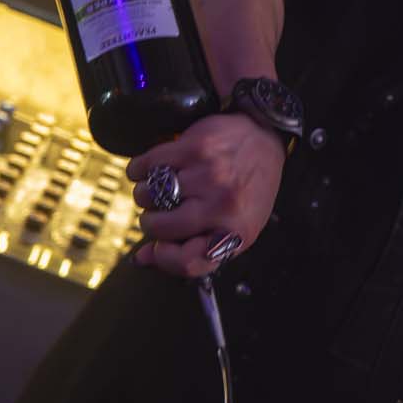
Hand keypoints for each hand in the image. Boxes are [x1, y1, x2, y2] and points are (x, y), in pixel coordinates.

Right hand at [127, 113, 284, 277]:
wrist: (263, 140)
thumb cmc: (245, 190)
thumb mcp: (232, 228)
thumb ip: (191, 249)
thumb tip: (141, 258)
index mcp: (235, 233)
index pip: (188, 262)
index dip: (165, 258)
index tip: (161, 246)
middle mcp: (223, 206)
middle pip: (159, 228)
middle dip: (152, 221)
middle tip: (163, 211)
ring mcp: (209, 175)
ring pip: (147, 196)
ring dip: (145, 195)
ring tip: (158, 189)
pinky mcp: (195, 148)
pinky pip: (145, 166)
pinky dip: (139, 170)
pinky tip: (149, 171)